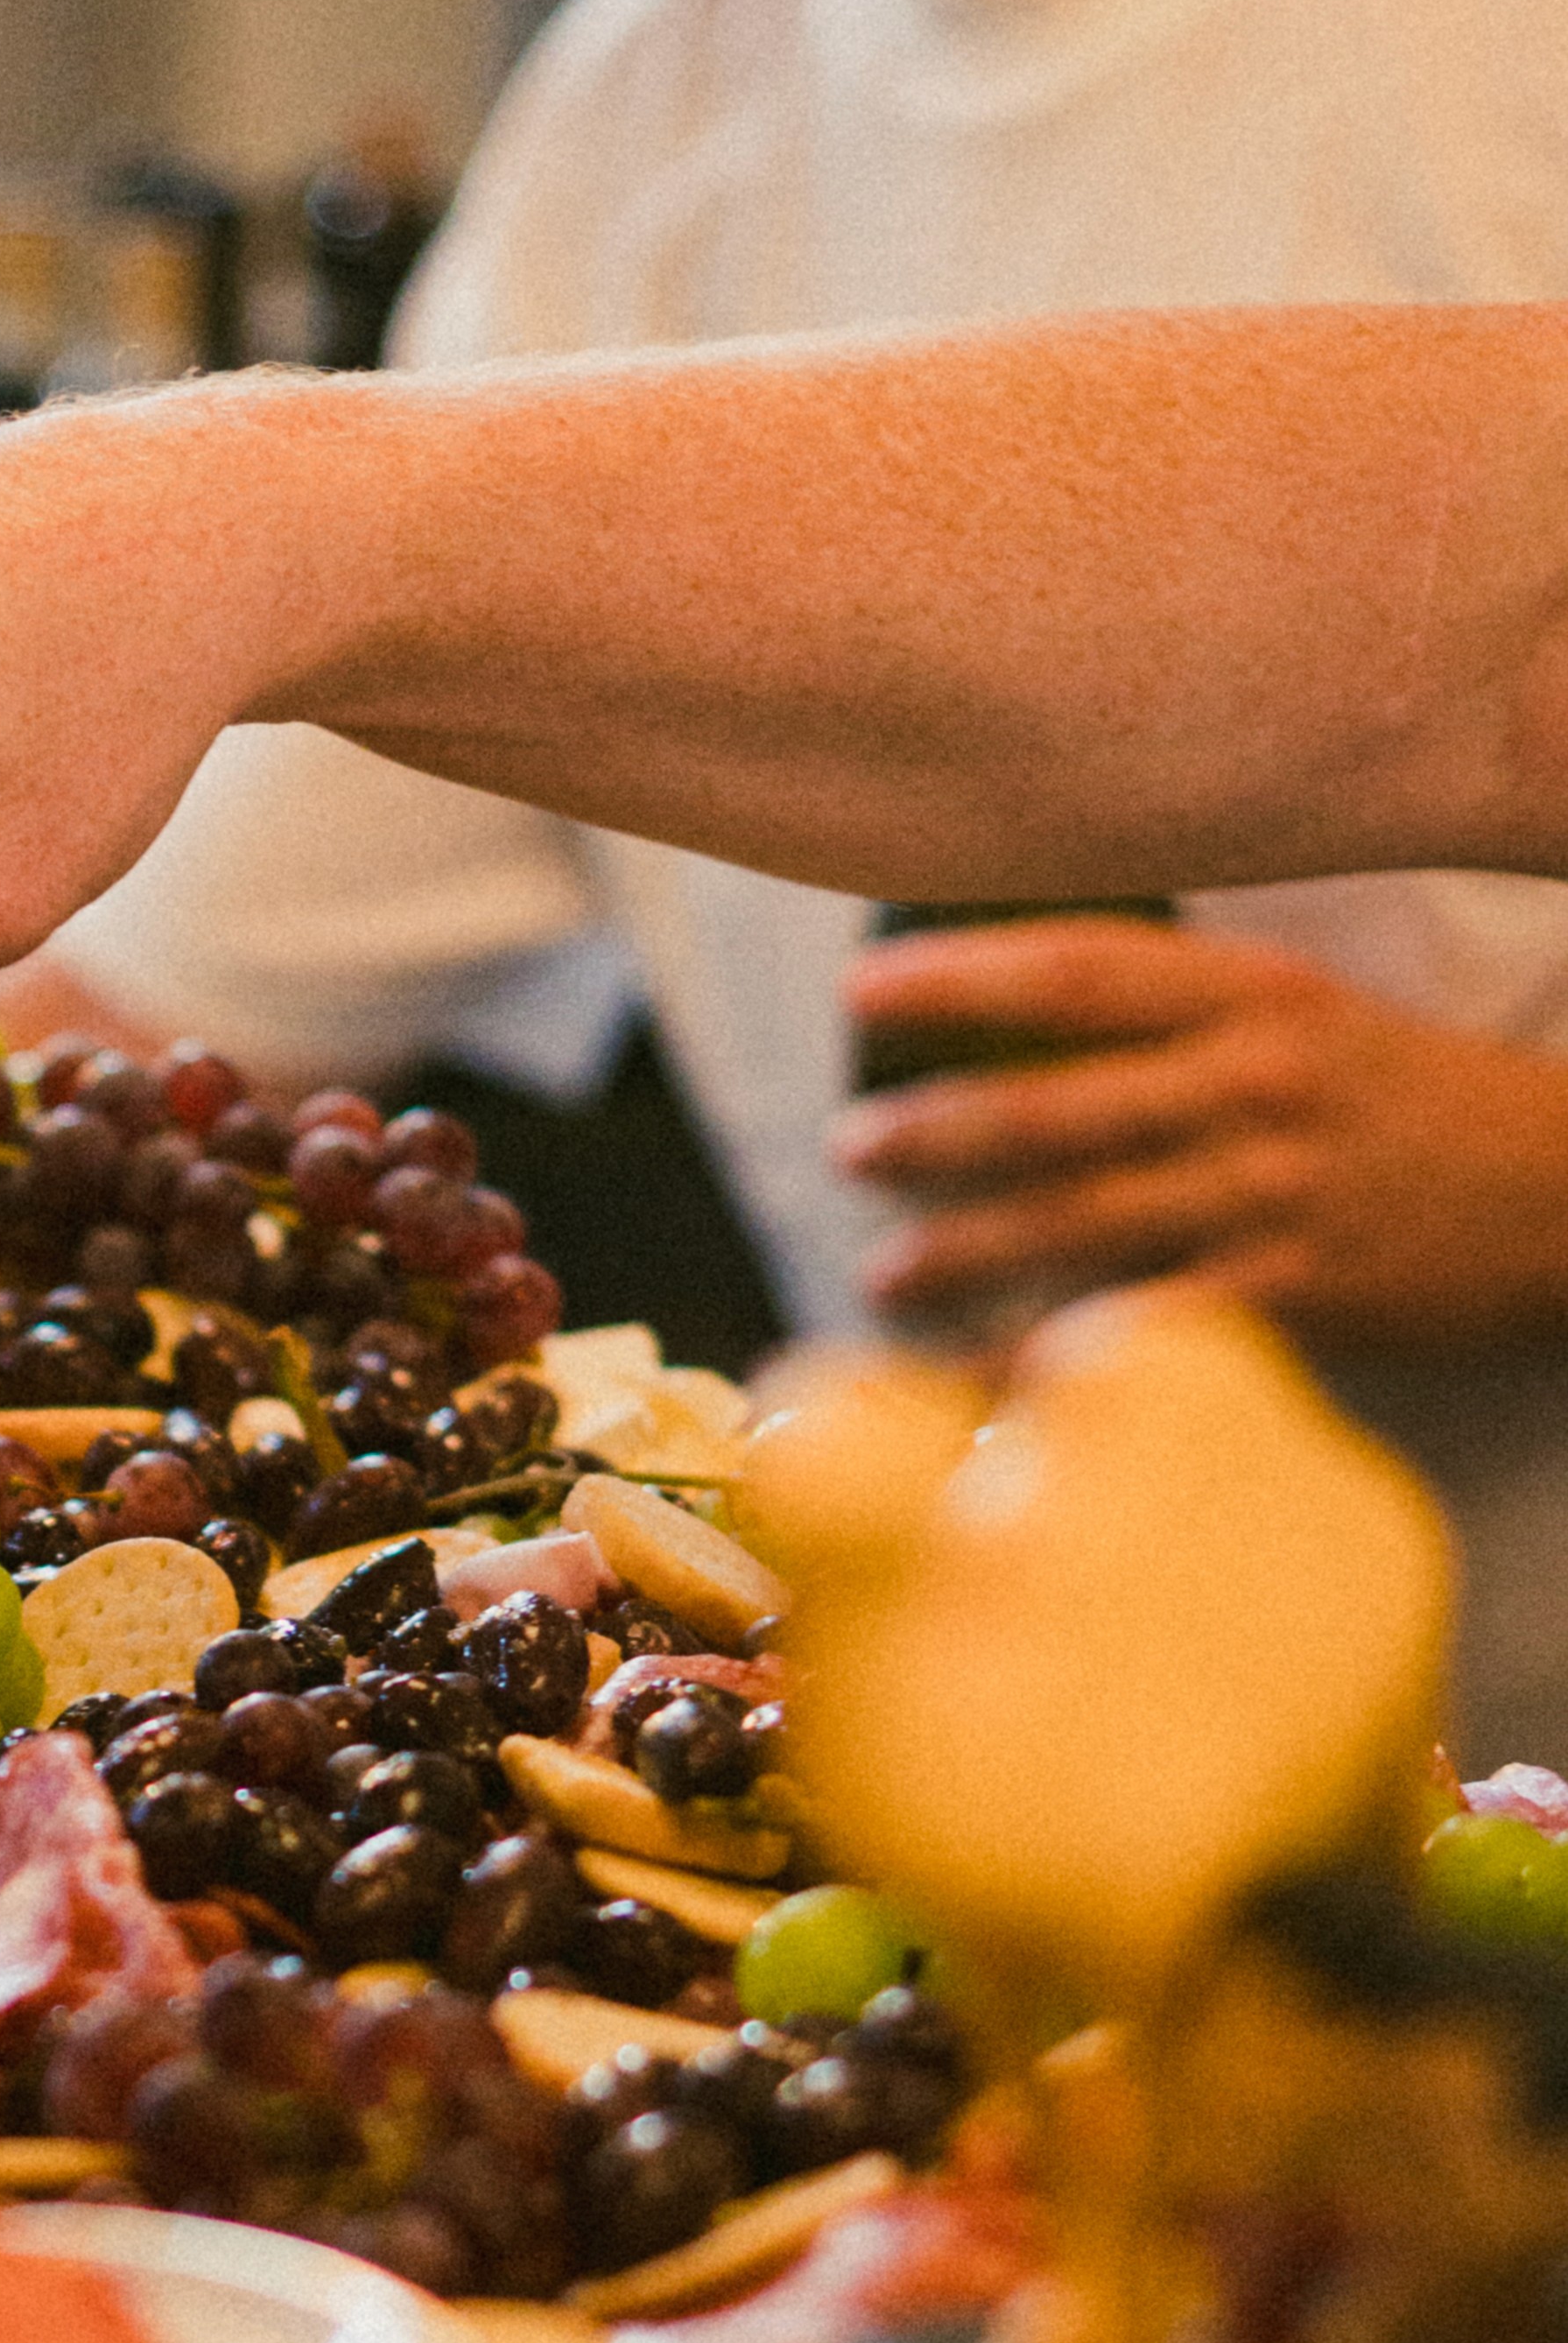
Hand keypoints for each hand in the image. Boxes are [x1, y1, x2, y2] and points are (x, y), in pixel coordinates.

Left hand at [833, 919, 1567, 1344]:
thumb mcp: (1306, 1017)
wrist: (1567, 1189)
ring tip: (884, 1275)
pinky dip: (1051, 1355)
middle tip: (846, 1152)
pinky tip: (978, 1372)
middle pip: (1056, 1105)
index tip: (863, 991)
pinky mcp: (1298, 1293)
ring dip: (963, 1253)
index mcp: (1256, 996)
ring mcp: (1276, 1192)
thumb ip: (1177, 1016)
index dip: (960, 976)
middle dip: (931, 1135)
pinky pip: (1145, 1327)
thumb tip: (1008, 1030)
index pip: (1082, 970)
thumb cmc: (1403, 1101)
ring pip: (1082, 1223)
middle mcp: (1258, 1084)